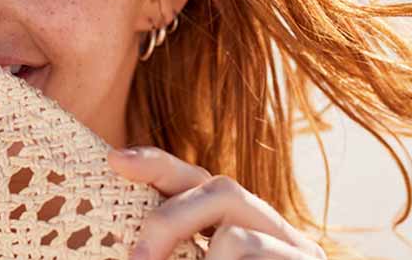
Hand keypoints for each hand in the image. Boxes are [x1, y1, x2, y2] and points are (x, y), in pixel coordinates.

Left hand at [108, 146, 325, 259]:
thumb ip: (171, 253)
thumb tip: (131, 250)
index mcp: (236, 225)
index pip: (196, 180)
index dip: (157, 165)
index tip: (114, 160)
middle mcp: (270, 230)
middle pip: (220, 190)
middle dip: (169, 220)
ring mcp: (296, 252)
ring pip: (236, 237)